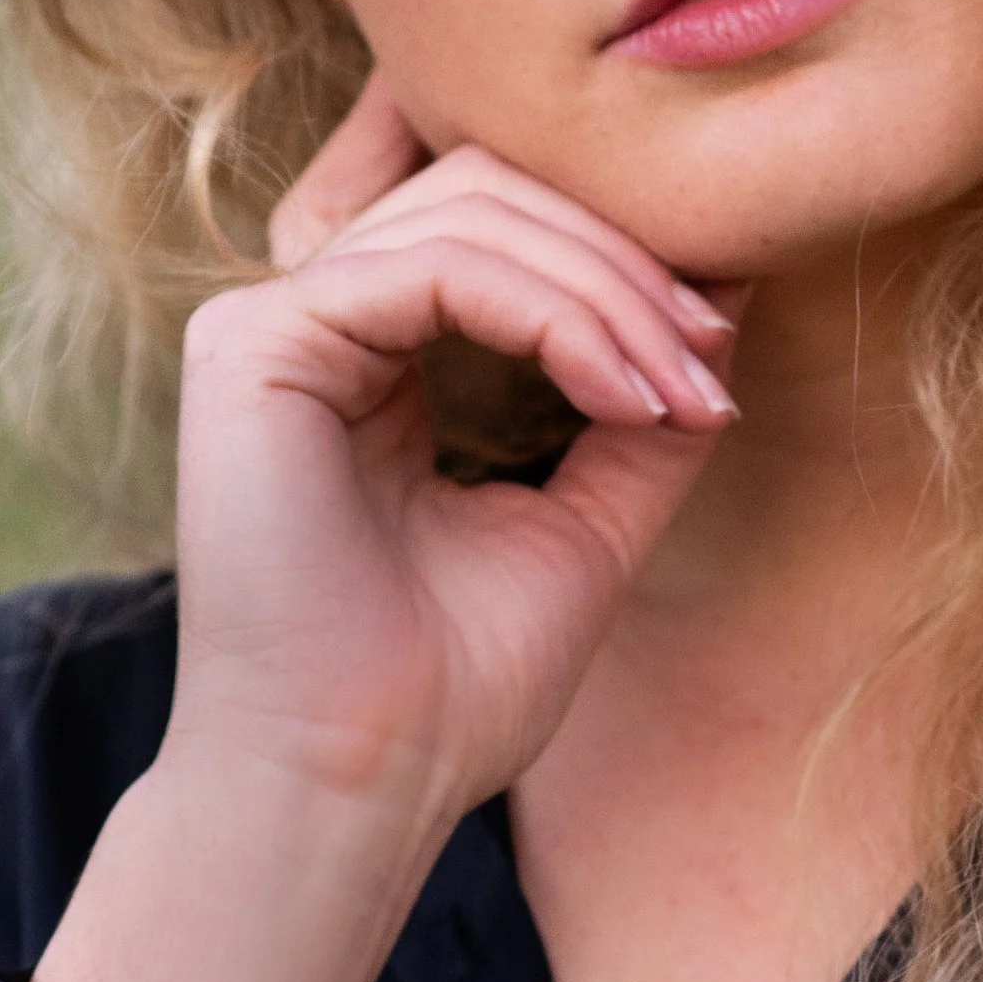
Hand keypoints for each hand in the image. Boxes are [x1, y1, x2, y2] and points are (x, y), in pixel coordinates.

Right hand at [26, 75, 737, 981]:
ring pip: (474, 212)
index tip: (721, 353)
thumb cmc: (452, 689)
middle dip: (627, 263)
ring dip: (610, 293)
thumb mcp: (586, 521)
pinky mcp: (255, 345)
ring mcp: (271, 323)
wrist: (357, 791)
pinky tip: (623, 393)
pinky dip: (555, 315)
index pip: (503, 225)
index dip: (624, 261)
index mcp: (370, 355)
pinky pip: (433, 265)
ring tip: (684, 390)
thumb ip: (637, 409)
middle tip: (715, 358)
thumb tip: (727, 294)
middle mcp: (311, 321)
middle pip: (493, 190)